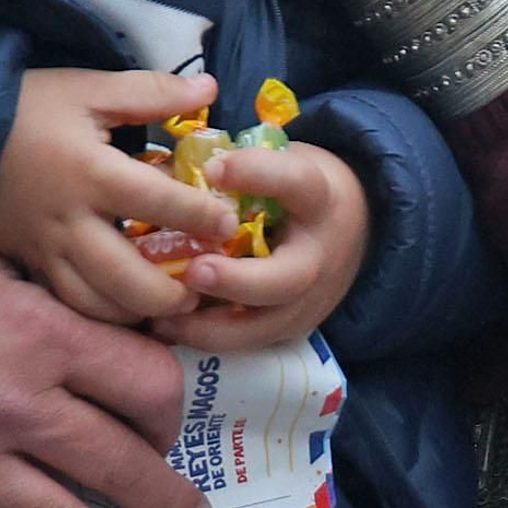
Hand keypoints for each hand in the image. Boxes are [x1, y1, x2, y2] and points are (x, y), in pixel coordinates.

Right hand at [0, 67, 240, 324]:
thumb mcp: (89, 88)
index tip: (229, 224)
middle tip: (203, 288)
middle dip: (171, 295)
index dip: (200, 216)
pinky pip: (67, 305)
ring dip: (138, 314)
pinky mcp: (28, 265)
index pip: (158, 201)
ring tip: (171, 307)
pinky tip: (127, 309)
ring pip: (95, 305)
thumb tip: (210, 88)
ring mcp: (45, 251)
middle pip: (127, 279)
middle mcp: (69, 222)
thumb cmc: (28, 108)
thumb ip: (151, 91)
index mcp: (91, 172)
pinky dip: (100, 315)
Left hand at [150, 142, 370, 352]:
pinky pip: (249, 344)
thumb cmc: (295, 190)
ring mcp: (308, 301)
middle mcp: (318, 256)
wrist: (349, 230)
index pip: (295, 183)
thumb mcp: (279, 163)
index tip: (213, 170)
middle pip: (285, 279)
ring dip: (210, 326)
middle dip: (236, 280)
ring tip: (163, 316)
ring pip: (263, 326)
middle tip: (192, 272)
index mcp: (317, 198)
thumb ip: (229, 169)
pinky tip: (169, 329)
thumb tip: (158, 173)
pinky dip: (208, 339)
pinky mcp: (291, 330)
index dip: (256, 175)